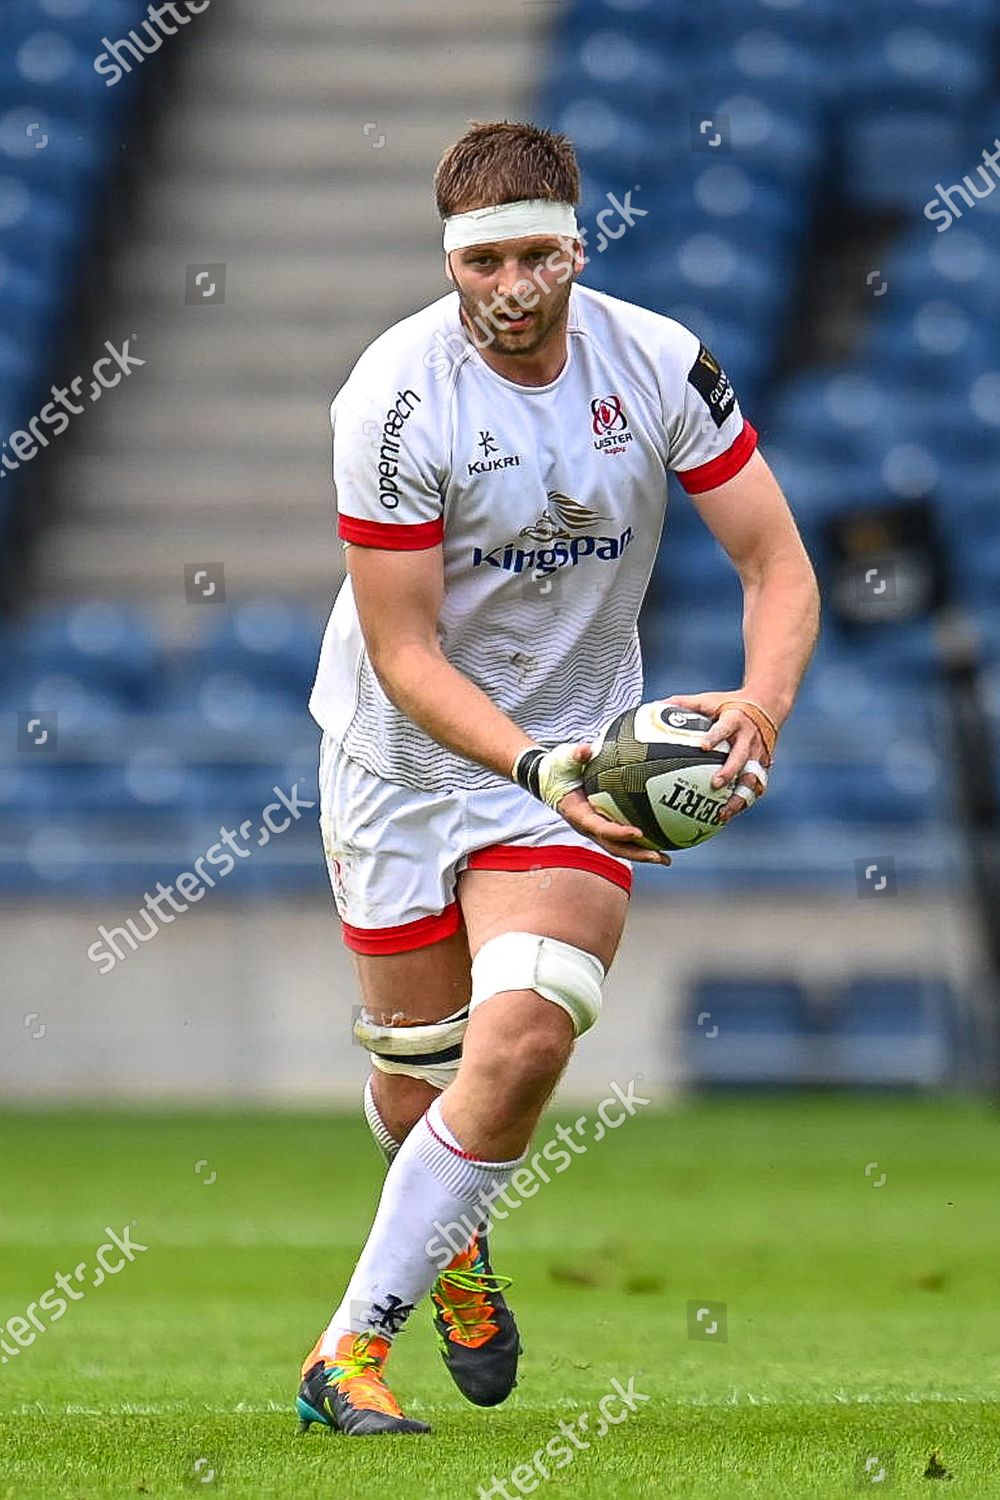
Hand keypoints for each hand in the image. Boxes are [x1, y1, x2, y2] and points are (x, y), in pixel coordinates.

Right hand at [555, 745, 670, 865]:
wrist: (548, 780)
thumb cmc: (558, 769)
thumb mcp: (563, 760)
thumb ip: (575, 755)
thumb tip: (586, 749)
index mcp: (578, 814)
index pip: (600, 828)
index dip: (618, 832)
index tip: (638, 832)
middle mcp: (588, 827)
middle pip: (614, 847)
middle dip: (637, 854)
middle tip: (660, 857)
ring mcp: (595, 829)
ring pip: (620, 847)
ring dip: (642, 854)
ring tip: (666, 858)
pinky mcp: (602, 825)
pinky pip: (622, 837)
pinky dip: (640, 842)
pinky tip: (661, 839)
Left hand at [660, 691, 772, 823]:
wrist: (766, 706)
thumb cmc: (729, 705)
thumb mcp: (709, 700)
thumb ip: (684, 704)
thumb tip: (655, 705)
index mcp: (735, 720)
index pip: (725, 728)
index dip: (715, 737)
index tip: (703, 746)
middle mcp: (749, 739)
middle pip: (741, 757)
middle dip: (729, 772)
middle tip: (715, 784)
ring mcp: (758, 755)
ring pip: (752, 779)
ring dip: (739, 798)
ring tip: (723, 813)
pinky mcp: (763, 767)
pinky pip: (755, 787)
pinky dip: (743, 802)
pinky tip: (727, 815)